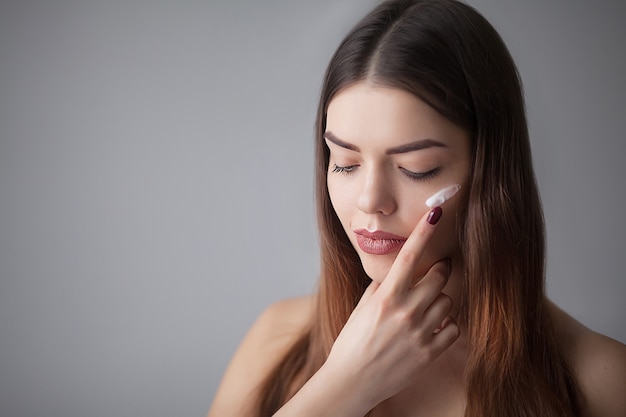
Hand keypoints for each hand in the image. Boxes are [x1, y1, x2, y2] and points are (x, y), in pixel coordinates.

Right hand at [323, 207, 459, 410]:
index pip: (409, 256)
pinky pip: (453, 326)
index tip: (436, 213)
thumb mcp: (362, 308)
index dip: (423, 231)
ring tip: (426, 307)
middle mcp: (406, 311)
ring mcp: (420, 332)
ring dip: (440, 299)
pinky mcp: (430, 352)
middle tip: (434, 271)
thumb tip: (397, 272)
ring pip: (448, 300)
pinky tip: (433, 326)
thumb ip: (382, 287)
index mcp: (386, 297)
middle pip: (439, 275)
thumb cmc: (352, 342)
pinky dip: (447, 323)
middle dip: (439, 269)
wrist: (352, 381)